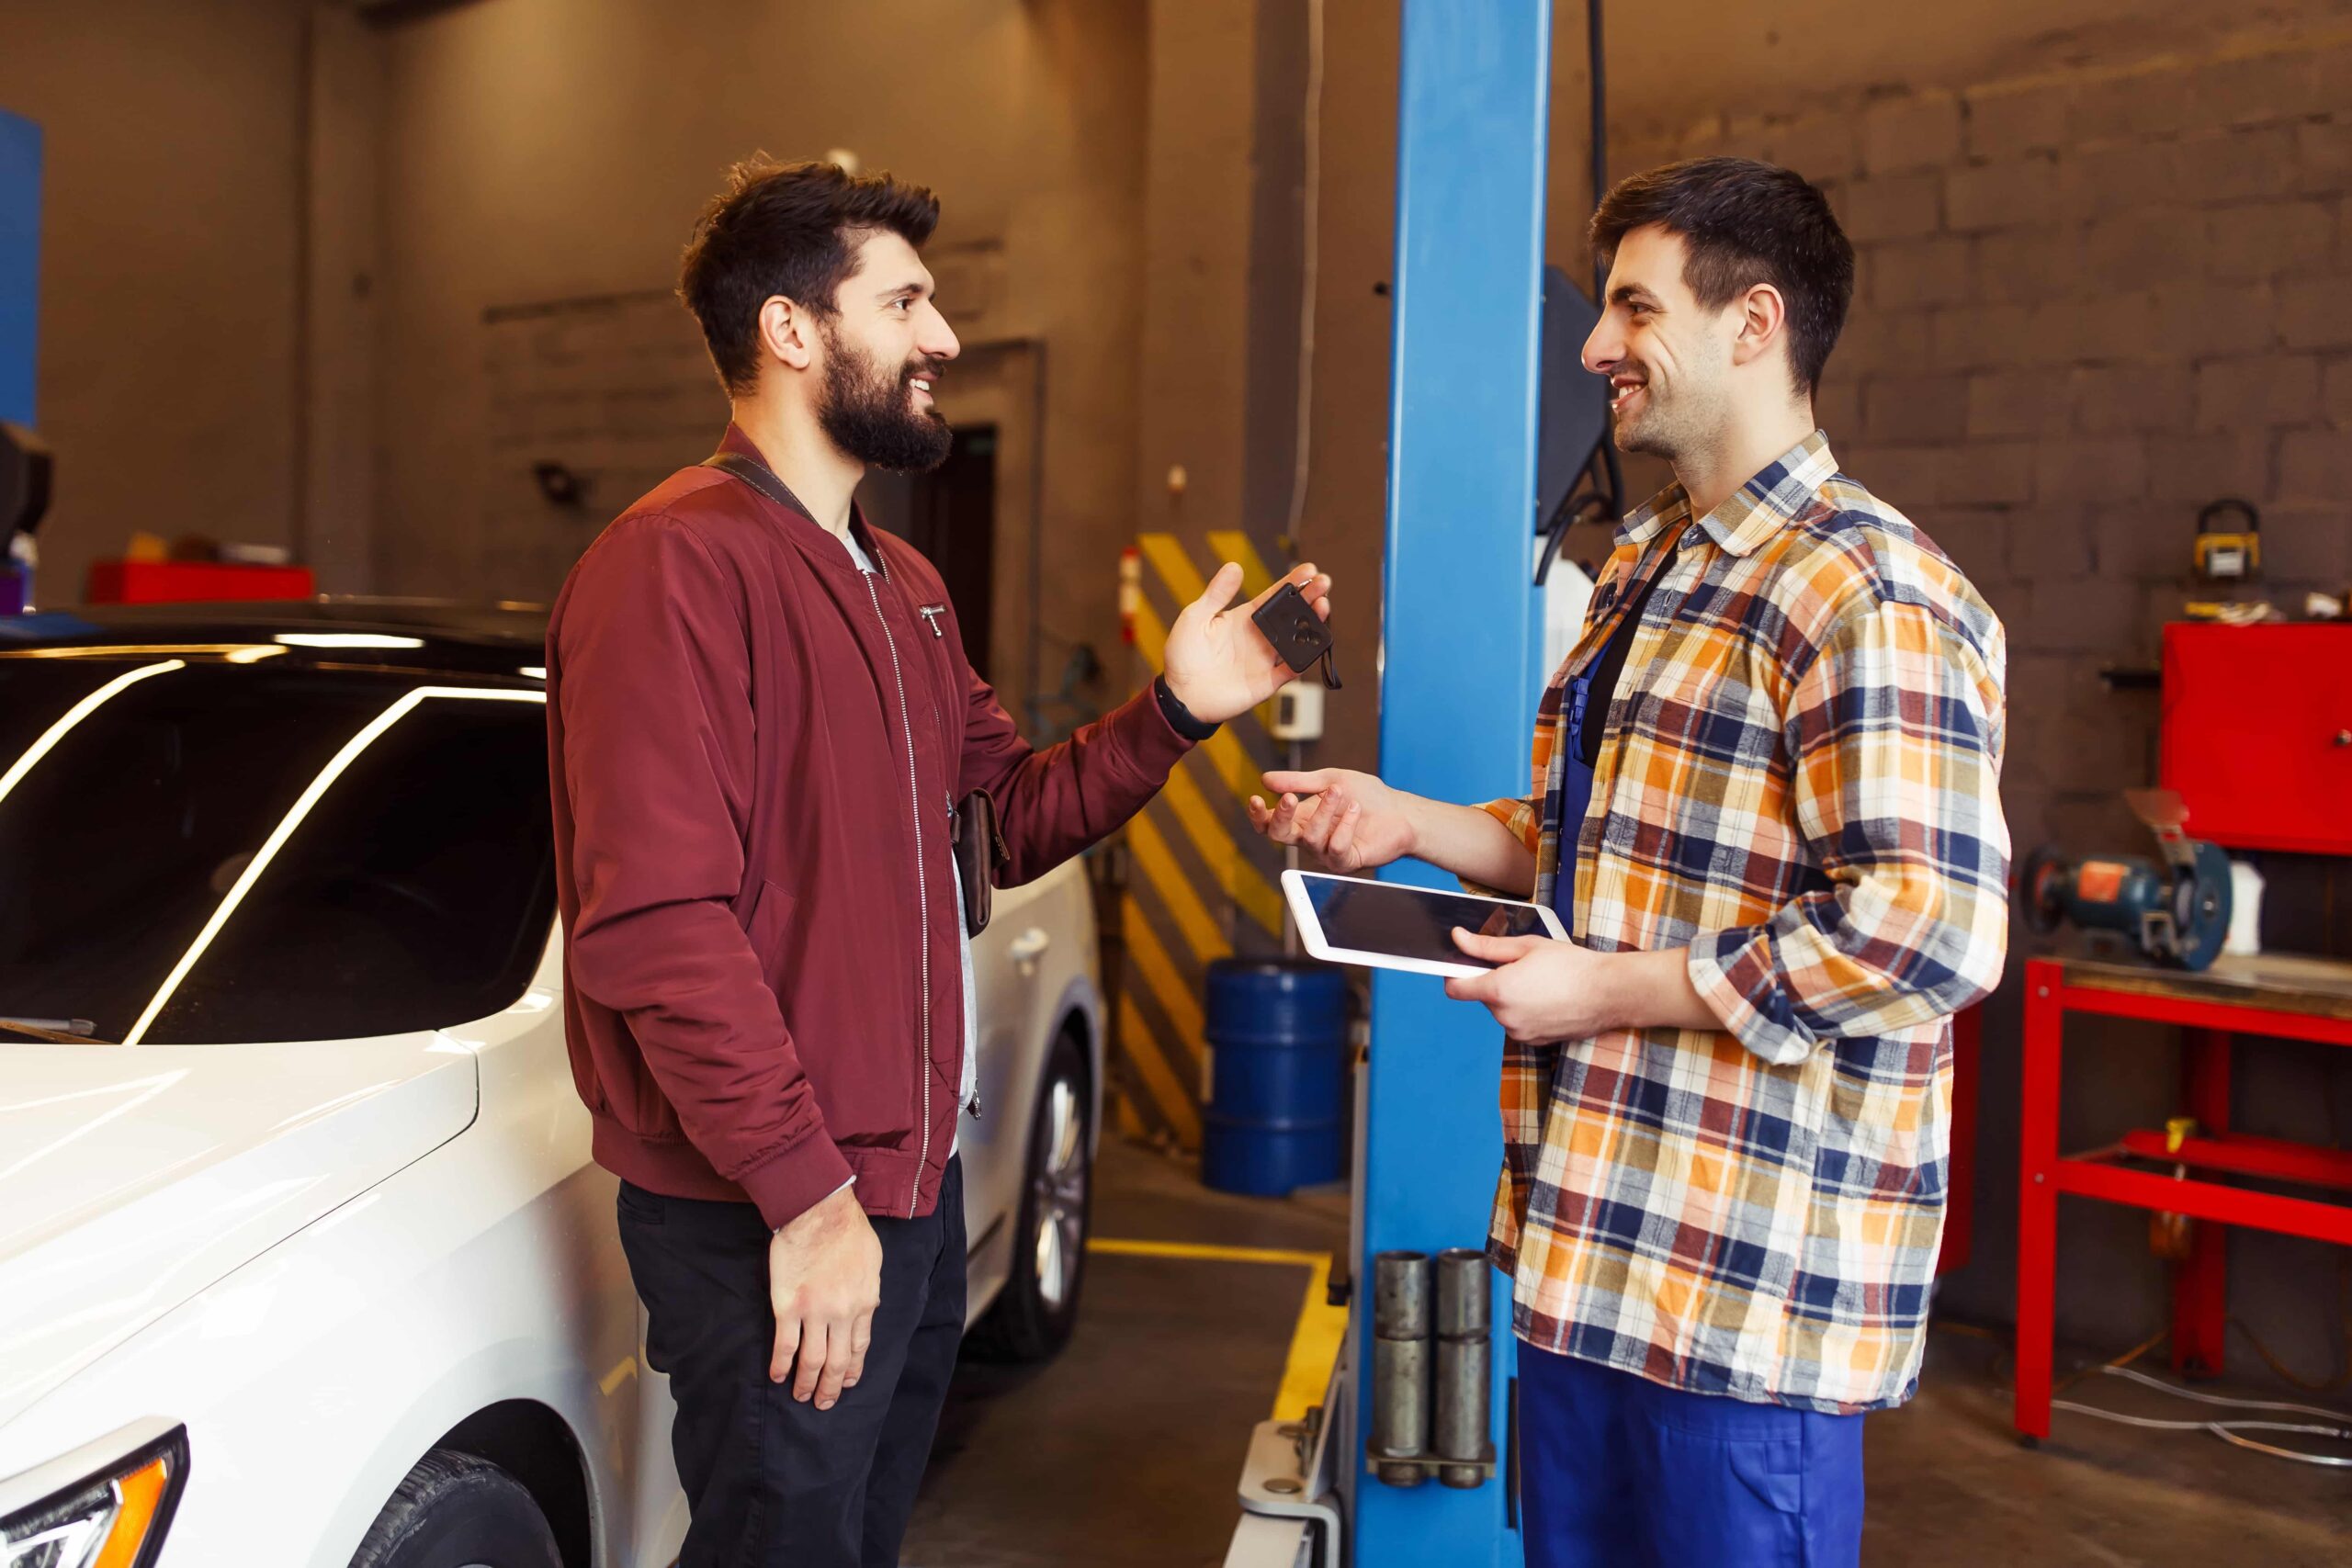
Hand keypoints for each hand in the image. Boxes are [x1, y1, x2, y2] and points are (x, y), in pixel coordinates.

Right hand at [767, 1184, 882, 1410]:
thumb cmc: (848, 1229)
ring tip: (801, 1396)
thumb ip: (869, 1288)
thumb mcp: (872, 1261)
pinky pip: (785, 1345)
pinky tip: (777, 1376)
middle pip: (837, 1362)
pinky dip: (780, 1365)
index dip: (852, 1368)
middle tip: (824, 1404)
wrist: (819, 1211)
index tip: (847, 1382)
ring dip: (806, 1383)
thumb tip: (867, 1306)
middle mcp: (843, 1313)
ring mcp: (815, 1313)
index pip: (859, 1346)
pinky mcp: (788, 1307)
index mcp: (865, 1302)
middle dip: (831, 1388)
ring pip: (812, 1360)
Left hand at [1161, 561, 1334, 724]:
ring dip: (1313, 622)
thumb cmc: (1183, 655)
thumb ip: (1216, 594)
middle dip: (1311, 597)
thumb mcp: (1195, 617)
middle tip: (1324, 582)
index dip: (1293, 582)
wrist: (1180, 695)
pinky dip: (1304, 658)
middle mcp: (1260, 636)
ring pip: (1298, 638)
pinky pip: (1291, 669)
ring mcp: (1266, 659)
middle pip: (1293, 614)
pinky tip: (1314, 643)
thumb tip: (1234, 566)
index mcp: (1245, 618)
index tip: (1309, 569)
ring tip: (1323, 605)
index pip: (1275, 596)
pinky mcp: (1267, 682)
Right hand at [1247, 768, 1416, 872]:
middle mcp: (1309, 837)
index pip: (1269, 823)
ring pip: (1309, 837)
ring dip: (1323, 812)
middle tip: (1290, 797)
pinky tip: (1355, 810)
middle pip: (1279, 835)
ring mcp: (1325, 852)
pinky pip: (1334, 848)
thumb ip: (1299, 782)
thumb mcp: (1330, 779)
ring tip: (1339, 793)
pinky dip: (1344, 826)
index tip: (1256, 798)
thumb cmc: (1366, 795)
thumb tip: (1265, 779)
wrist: (1399, 811)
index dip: (1258, 815)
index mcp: (1301, 818)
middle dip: (1281, 816)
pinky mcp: (1345, 862)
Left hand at [1442, 928, 1612, 1042]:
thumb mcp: (1527, 946)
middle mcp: (1505, 1016)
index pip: (1456, 988)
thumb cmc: (1572, 966)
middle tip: (1523, 968)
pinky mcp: (1534, 1041)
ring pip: (1502, 1011)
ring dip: (1511, 998)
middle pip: (1483, 998)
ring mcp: (1520, 1032)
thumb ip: (1486, 946)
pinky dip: (1526, 1012)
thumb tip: (1458, 938)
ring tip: (1541, 983)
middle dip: (1495, 982)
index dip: (1454, 975)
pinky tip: (1548, 999)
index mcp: (1499, 990)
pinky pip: (1518, 1024)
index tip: (1463, 966)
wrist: (1609, 993)